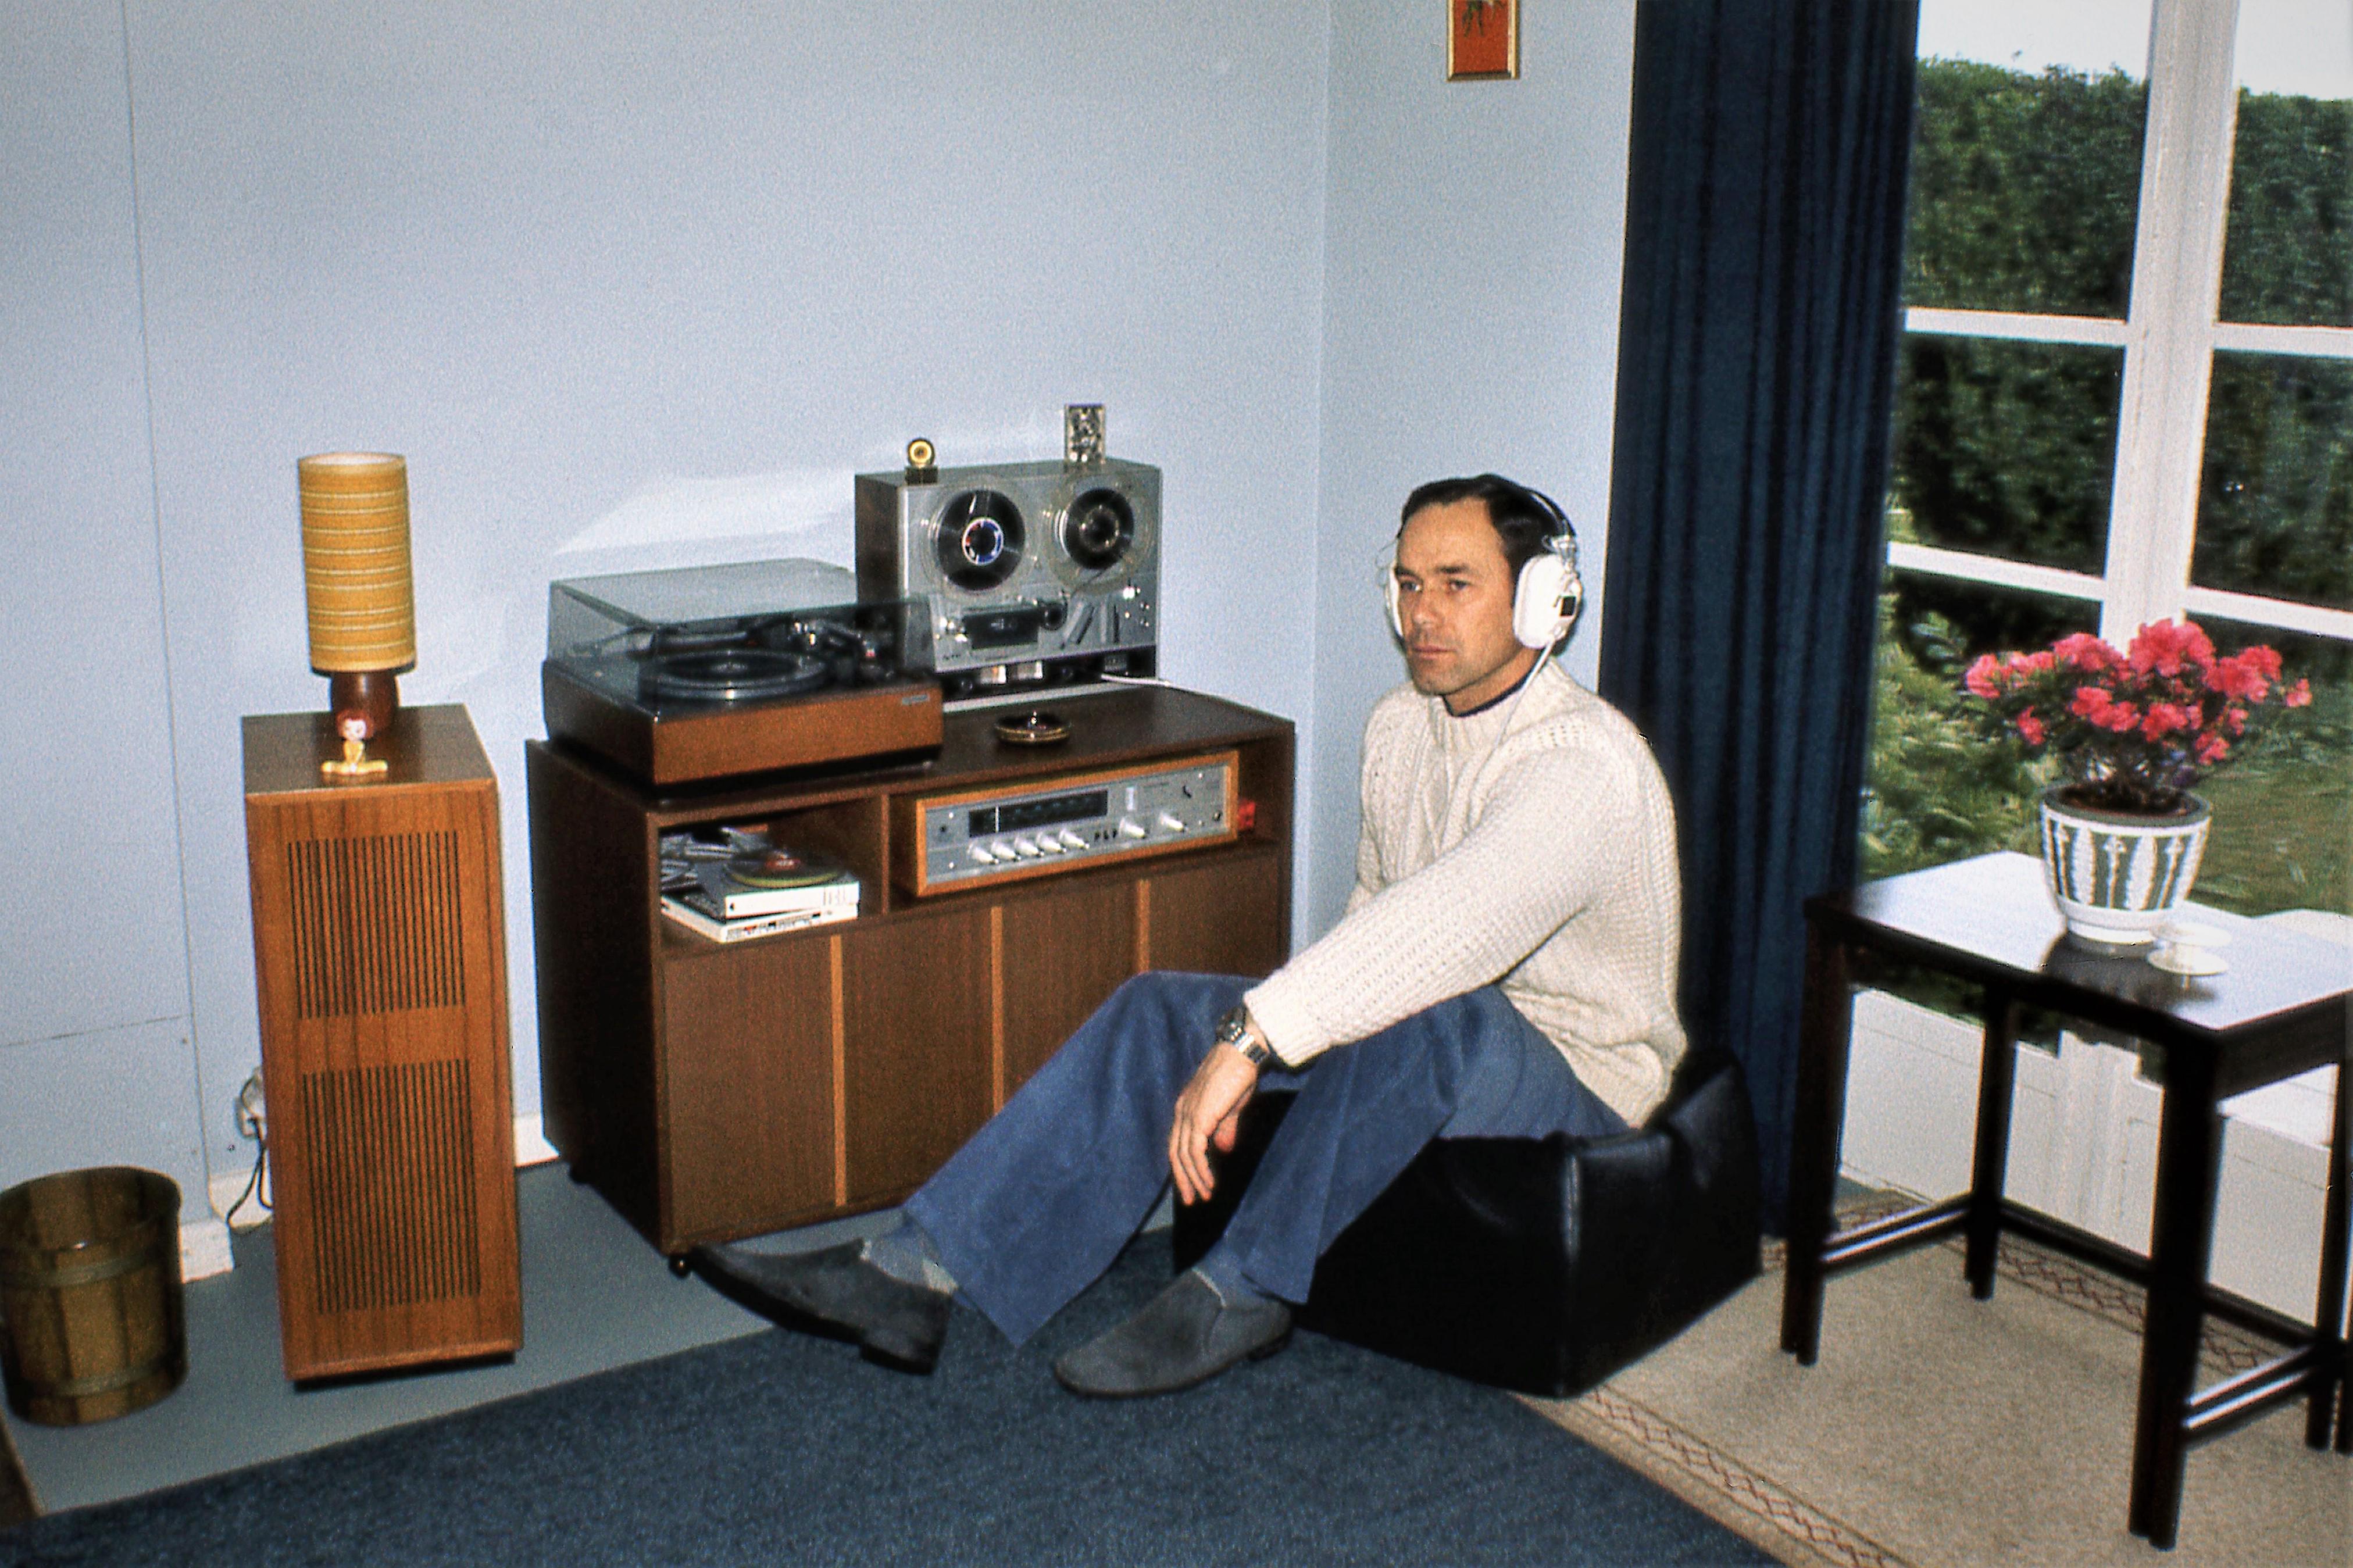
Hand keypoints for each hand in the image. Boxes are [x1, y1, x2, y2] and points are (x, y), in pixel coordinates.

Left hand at [1168, 1043, 1260, 1206]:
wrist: (1241, 1054)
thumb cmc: (1238, 1075)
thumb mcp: (1230, 1107)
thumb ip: (1224, 1128)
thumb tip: (1223, 1149)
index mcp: (1186, 1107)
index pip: (1178, 1142)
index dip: (1184, 1165)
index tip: (1192, 1184)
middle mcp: (1182, 1111)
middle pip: (1175, 1153)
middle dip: (1183, 1178)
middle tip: (1191, 1199)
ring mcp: (1188, 1115)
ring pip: (1184, 1156)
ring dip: (1194, 1179)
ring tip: (1204, 1195)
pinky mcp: (1199, 1118)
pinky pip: (1195, 1152)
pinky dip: (1200, 1170)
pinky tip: (1208, 1183)